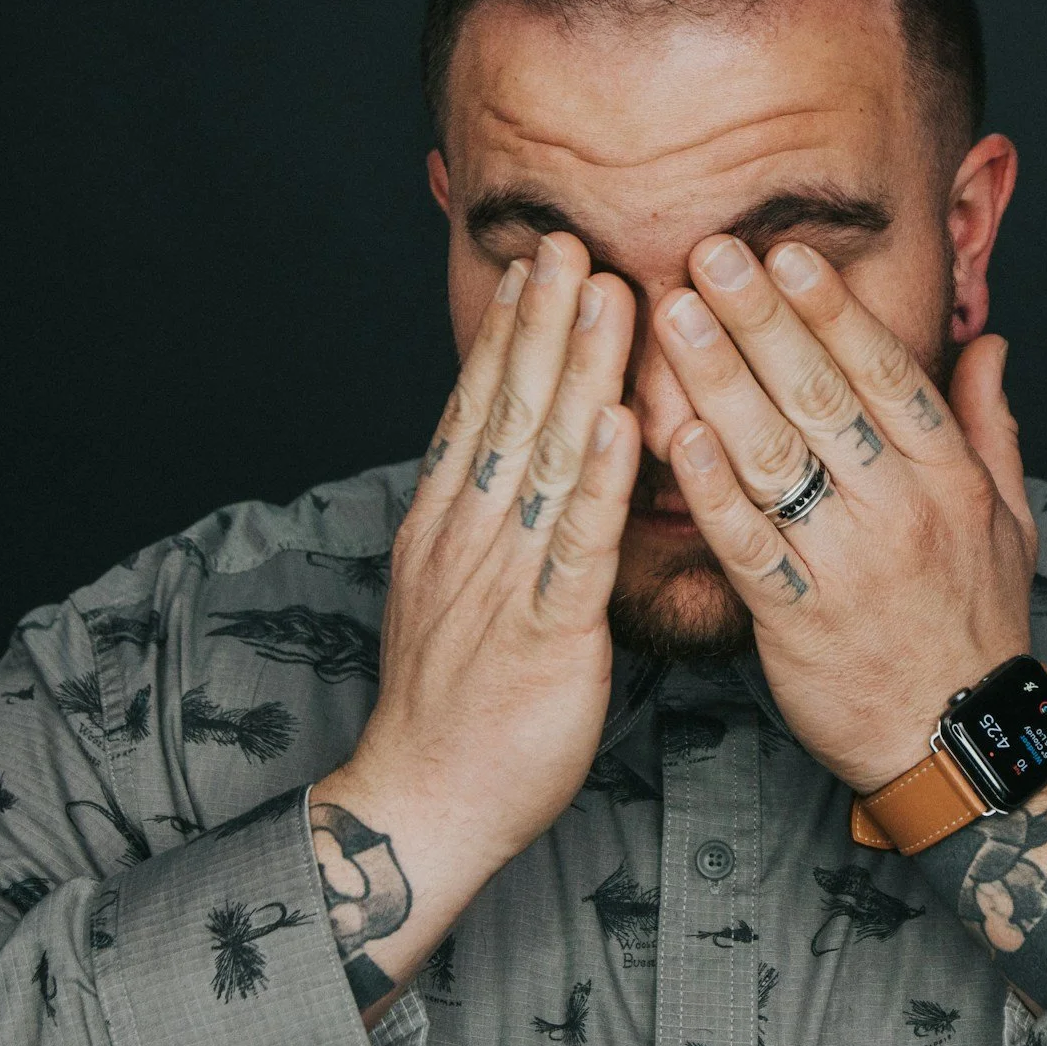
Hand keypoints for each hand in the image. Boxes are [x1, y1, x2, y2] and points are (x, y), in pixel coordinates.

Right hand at [327, 233, 639, 867]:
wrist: (424, 803)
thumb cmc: (457, 706)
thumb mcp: (455, 596)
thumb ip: (481, 529)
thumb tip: (507, 471)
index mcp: (446, 528)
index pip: (477, 410)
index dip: (508, 334)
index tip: (535, 265)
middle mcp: (466, 539)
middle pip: (508, 411)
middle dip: (543, 323)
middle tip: (571, 242)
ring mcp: (501, 582)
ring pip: (544, 458)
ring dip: (577, 371)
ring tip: (607, 295)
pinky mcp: (545, 634)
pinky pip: (576, 546)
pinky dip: (600, 481)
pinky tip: (622, 422)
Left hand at [654, 234, 1037, 792]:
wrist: (960, 743)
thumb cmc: (976, 624)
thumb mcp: (1010, 518)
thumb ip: (992, 423)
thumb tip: (988, 341)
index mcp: (949, 477)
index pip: (885, 373)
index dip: (832, 310)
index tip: (786, 253)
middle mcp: (901, 509)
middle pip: (821, 396)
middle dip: (759, 319)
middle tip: (708, 253)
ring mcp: (849, 563)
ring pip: (774, 456)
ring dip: (718, 380)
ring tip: (671, 316)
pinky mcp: (798, 619)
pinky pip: (746, 542)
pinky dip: (708, 487)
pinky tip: (669, 433)